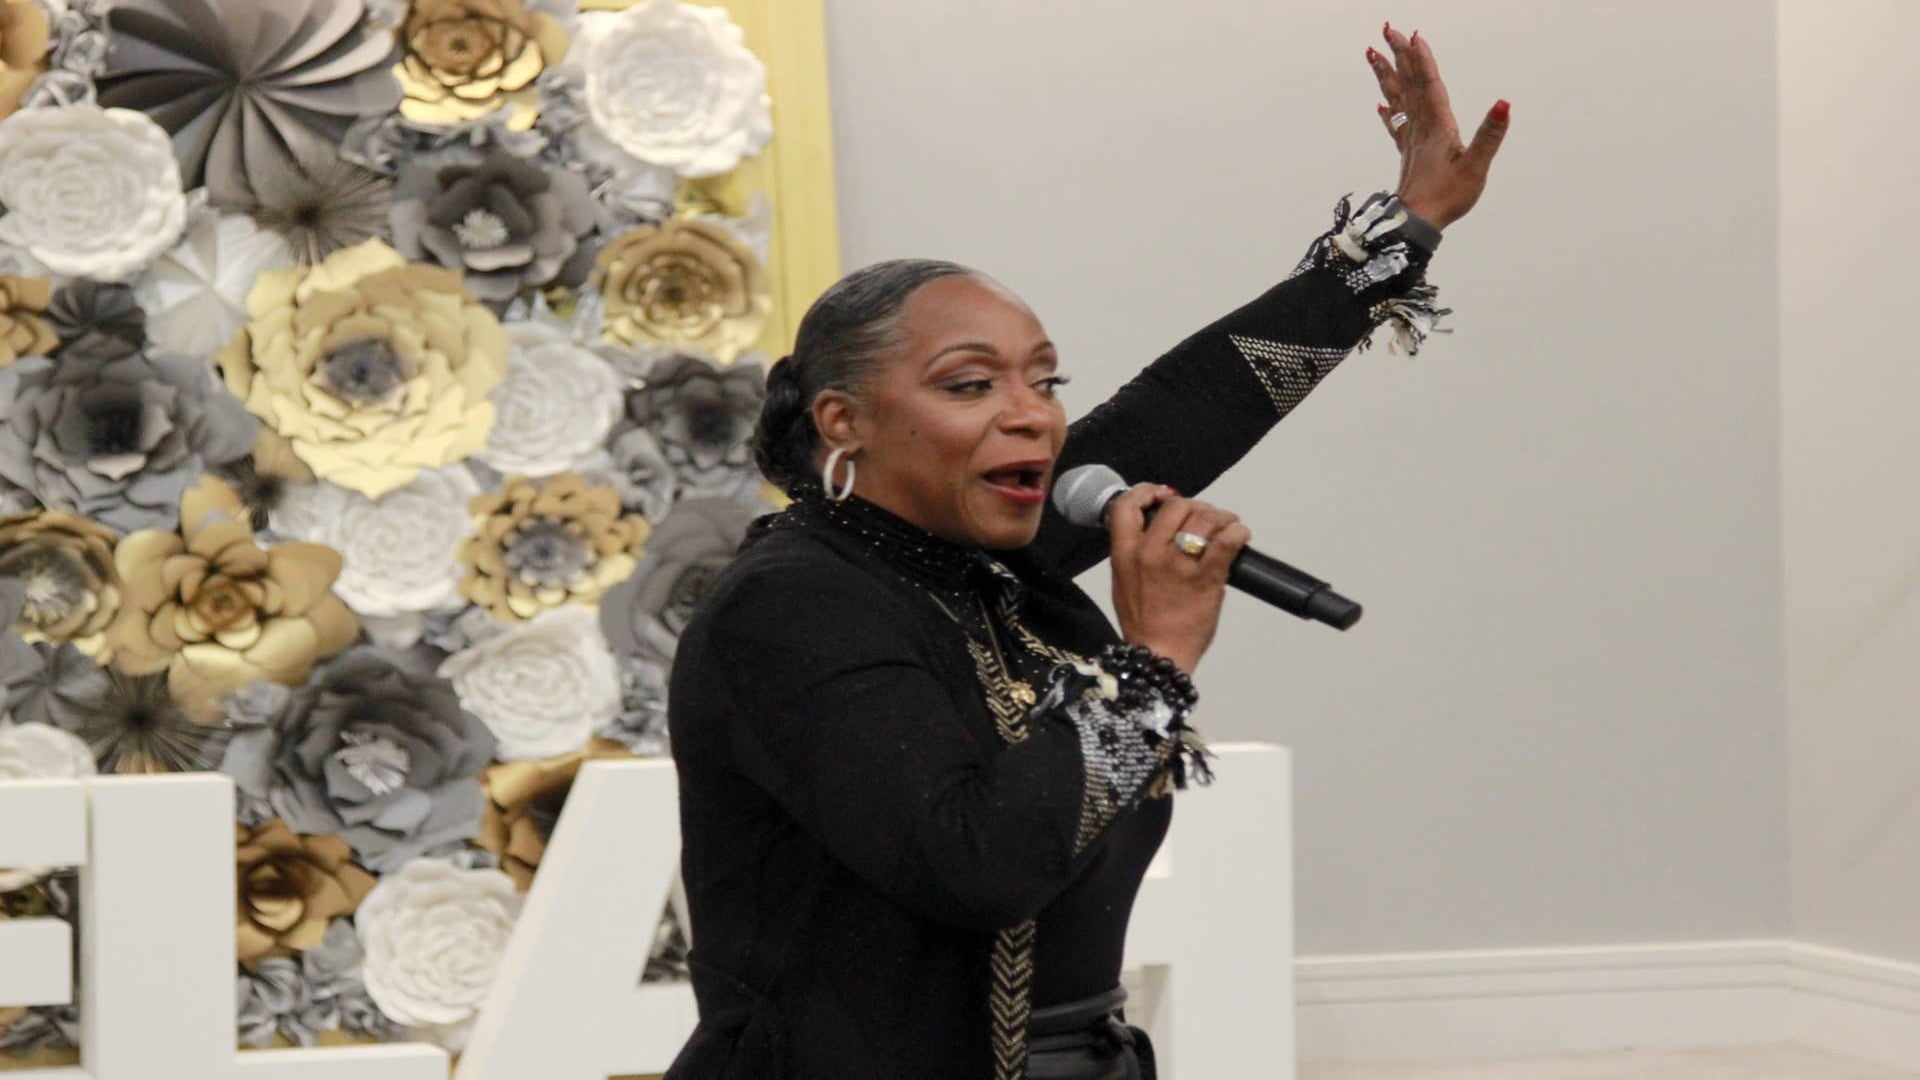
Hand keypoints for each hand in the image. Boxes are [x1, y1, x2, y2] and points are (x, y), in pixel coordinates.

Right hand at [1105, 484, 1252, 674]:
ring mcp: (1179, 564)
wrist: (1158, 654)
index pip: (1127, 506)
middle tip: (1205, 518)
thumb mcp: (1123, 581)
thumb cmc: (1143, 622)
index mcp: (1125, 553)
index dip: (1147, 492)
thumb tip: (1158, 529)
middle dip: (1196, 507)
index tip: (1164, 495)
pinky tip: (1239, 536)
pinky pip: (1226, 541)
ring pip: (1204, 518)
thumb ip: (1135, 552)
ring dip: (1221, 517)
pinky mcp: (1207, 577)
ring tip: (1227, 526)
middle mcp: (1150, 553)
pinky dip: (1237, 533)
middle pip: (1176, 506)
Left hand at [1365, 23, 1509, 229]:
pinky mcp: (1408, 154)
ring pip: (1397, 99)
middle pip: (1408, 84)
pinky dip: (1388, 112)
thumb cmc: (1446, 198)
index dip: (1422, 60)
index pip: (1429, 85)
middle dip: (1398, 56)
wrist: (1415, 224)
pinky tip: (1380, 106)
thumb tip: (1504, 103)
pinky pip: (1396, 126)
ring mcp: (1411, 140)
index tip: (1412, 35)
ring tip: (1373, 54)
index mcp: (1438, 126)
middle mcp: (1421, 128)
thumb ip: (1490, 134)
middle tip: (1386, 29)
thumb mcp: (1475, 167)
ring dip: (1387, 75)